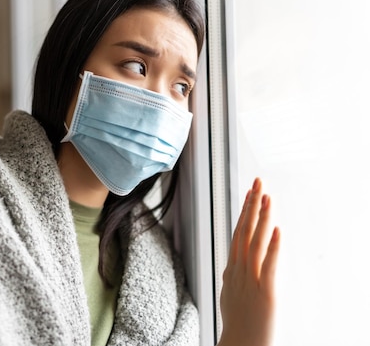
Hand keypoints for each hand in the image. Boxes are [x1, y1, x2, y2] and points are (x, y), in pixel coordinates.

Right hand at [218, 178, 280, 345]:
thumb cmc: (238, 325)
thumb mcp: (230, 294)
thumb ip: (232, 276)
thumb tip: (231, 262)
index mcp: (232, 270)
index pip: (238, 234)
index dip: (244, 212)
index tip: (250, 193)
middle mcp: (239, 271)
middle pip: (244, 232)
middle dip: (252, 206)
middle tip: (258, 182)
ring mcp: (251, 281)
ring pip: (255, 243)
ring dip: (262, 218)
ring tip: (267, 197)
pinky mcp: (266, 293)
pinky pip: (270, 265)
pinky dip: (274, 247)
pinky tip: (278, 230)